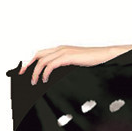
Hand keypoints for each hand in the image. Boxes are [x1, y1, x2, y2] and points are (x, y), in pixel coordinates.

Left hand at [17, 44, 131, 84]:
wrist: (108, 56)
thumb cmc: (98, 62)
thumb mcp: (80, 66)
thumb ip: (70, 69)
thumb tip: (62, 79)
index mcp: (63, 50)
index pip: (42, 54)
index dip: (32, 63)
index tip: (27, 72)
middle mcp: (60, 49)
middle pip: (38, 55)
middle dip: (28, 65)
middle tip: (23, 76)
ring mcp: (64, 51)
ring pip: (42, 60)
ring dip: (35, 71)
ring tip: (34, 82)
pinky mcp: (68, 56)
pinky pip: (51, 64)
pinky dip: (45, 72)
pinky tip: (44, 79)